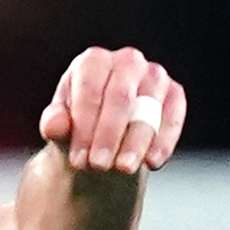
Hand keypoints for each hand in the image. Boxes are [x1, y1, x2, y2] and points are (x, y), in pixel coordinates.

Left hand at [36, 46, 185, 176]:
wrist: (105, 134)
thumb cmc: (78, 124)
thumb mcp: (61, 125)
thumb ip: (55, 124)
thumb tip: (55, 126)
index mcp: (94, 61)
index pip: (90, 90)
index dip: (84, 127)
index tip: (79, 160)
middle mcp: (127, 61)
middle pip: (120, 97)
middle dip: (109, 135)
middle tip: (99, 166)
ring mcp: (154, 75)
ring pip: (149, 108)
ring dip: (137, 141)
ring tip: (123, 169)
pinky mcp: (174, 94)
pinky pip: (173, 116)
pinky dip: (163, 141)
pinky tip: (152, 163)